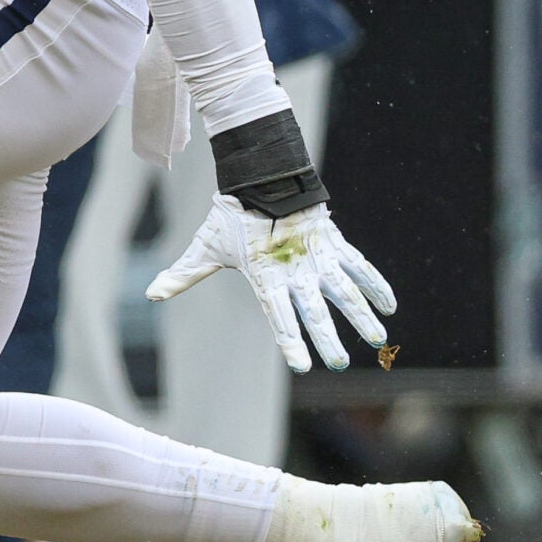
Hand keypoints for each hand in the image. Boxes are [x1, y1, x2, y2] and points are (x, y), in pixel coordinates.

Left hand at [146, 195, 396, 373]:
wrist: (263, 175)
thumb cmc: (233, 217)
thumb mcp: (207, 246)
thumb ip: (184, 274)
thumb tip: (151, 292)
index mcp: (265, 275)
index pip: (278, 315)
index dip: (291, 341)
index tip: (302, 365)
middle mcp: (294, 269)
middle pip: (315, 309)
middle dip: (328, 338)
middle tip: (340, 363)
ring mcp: (317, 256)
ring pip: (344, 289)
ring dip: (362, 315)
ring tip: (378, 341)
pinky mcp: (334, 242)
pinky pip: (359, 265)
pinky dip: (376, 284)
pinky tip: (390, 306)